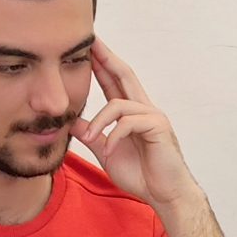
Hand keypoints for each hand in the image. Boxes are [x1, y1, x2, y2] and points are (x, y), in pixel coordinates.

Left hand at [71, 40, 202, 212]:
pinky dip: (113, 135)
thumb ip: (92, 135)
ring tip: (90, 138)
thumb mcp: (106, 152)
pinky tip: (108, 150)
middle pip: (125, 75)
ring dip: (98, 120)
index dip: (102, 64)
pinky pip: (128, 122)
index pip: (115, 82)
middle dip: (106, 57)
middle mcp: (145, 109)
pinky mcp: (158, 127)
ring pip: (118, 104)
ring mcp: (153, 116)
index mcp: (133, 114)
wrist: (165, 195)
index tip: (89, 48)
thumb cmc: (142, 175)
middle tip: (91, 41)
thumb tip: (71, 122)